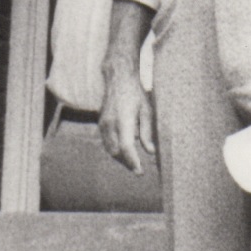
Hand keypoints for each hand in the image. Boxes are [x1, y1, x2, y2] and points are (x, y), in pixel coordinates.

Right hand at [101, 62, 157, 180]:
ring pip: (110, 148)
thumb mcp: (147, 111)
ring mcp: (103, 123)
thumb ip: (147, 132)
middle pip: (116, 151)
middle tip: (138, 170)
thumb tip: (149, 151)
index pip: (126, 147)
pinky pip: (106, 142)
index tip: (140, 171)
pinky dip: (115, 150)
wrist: (118, 78)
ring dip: (120, 158)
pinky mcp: (101, 123)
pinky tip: (124, 152)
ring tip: (132, 163)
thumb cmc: (136, 93)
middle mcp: (110, 123)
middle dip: (127, 162)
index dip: (132, 161)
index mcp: (123, 119)